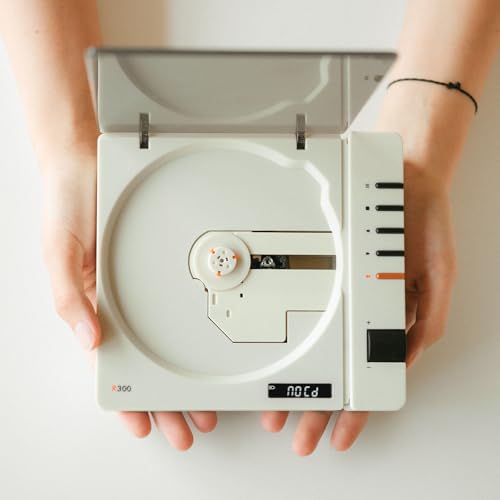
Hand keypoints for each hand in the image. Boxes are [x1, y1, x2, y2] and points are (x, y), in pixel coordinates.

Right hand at [41, 142, 216, 449]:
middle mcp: (121, 303)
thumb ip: (69, 296)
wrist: (88, 164)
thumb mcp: (59, 253)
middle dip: (167, 402)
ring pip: (168, 346)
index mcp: (92, 307)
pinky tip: (207, 353)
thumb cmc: (67, 205)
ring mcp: (143, 289)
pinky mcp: (161, 270)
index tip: (147, 426)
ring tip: (205, 405)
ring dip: (185, 379)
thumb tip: (89, 340)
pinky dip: (193, 336)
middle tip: (191, 427)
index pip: (113, 367)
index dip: (129, 400)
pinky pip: (180, 308)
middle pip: (147, 366)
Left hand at [261, 164, 456, 454]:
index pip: (369, 377)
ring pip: (314, 350)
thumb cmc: (423, 226)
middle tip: (296, 434)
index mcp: (391, 321)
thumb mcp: (439, 276)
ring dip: (298, 383)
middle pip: (336, 374)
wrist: (401, 182)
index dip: (354, 411)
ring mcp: (340, 298)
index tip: (337, 436)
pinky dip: (293, 341)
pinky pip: (305, 315)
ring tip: (279, 410)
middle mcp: (361, 314)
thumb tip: (406, 357)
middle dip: (316, 408)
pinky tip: (279, 361)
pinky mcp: (324, 277)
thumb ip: (429, 317)